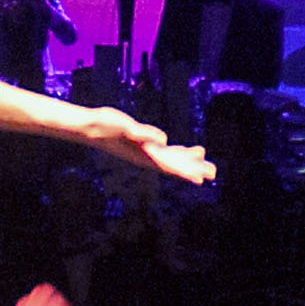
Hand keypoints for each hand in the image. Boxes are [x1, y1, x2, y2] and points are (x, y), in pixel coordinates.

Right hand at [95, 107, 213, 186]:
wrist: (90, 128)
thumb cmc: (106, 126)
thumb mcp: (127, 127)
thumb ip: (145, 134)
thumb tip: (163, 140)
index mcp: (145, 155)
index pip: (170, 166)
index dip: (187, 172)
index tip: (202, 179)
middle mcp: (146, 156)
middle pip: (175, 165)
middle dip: (194, 168)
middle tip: (214, 172)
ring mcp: (144, 151)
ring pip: (171, 159)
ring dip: (188, 161)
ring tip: (205, 160)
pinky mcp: (142, 143)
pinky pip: (164, 151)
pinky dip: (177, 152)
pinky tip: (183, 149)